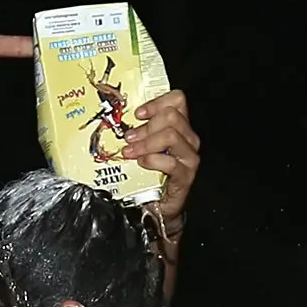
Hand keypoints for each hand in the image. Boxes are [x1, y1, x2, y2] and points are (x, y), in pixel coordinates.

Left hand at [120, 90, 200, 228]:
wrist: (157, 205)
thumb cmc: (148, 174)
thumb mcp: (142, 147)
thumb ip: (138, 132)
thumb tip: (117, 119)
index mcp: (179, 127)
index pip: (177, 100)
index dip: (156, 102)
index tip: (137, 114)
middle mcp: (188, 139)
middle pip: (172, 116)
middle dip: (146, 126)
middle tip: (129, 138)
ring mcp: (189, 157)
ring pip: (171, 135)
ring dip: (145, 143)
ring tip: (130, 151)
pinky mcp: (186, 175)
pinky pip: (170, 162)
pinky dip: (151, 160)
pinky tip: (141, 163)